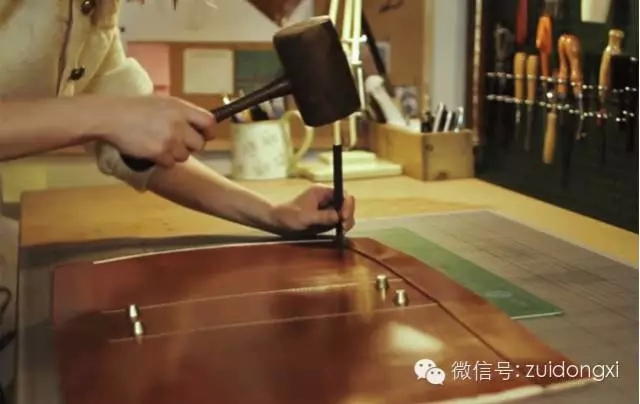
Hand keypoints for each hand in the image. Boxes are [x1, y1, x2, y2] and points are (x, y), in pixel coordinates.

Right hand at [92, 96, 215, 167]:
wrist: (110, 116)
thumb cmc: (134, 108)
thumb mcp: (162, 102)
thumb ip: (181, 113)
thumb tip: (198, 125)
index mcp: (181, 108)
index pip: (209, 122)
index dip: (209, 132)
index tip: (204, 136)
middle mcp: (178, 123)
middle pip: (199, 144)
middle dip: (190, 146)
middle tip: (177, 143)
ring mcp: (170, 139)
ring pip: (185, 156)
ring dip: (174, 154)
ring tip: (158, 143)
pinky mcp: (159, 153)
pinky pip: (170, 164)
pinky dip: (161, 161)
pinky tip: (150, 150)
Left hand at [270, 184, 355, 235]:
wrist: (276, 221)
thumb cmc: (288, 215)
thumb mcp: (305, 217)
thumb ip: (323, 216)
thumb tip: (339, 217)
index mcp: (322, 192)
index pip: (342, 194)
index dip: (347, 204)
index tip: (344, 216)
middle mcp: (326, 198)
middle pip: (345, 203)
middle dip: (348, 214)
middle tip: (344, 226)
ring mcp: (326, 208)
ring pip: (343, 212)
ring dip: (346, 221)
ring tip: (342, 230)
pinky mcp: (324, 217)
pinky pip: (338, 220)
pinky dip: (341, 225)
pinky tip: (339, 231)